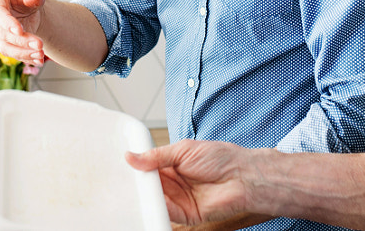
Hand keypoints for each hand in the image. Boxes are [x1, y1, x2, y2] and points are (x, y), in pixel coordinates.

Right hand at [0, 0, 47, 64]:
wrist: (29, 7)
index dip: (7, 23)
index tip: (20, 31)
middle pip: (1, 32)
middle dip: (21, 40)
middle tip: (40, 44)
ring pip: (4, 46)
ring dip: (23, 52)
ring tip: (40, 54)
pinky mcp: (0, 42)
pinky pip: (10, 53)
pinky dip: (24, 57)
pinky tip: (37, 59)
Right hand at [126, 140, 254, 225]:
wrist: (242, 175)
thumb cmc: (221, 158)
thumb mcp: (183, 149)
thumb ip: (157, 155)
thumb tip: (132, 157)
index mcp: (172, 166)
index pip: (148, 169)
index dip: (136, 168)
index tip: (121, 165)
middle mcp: (174, 184)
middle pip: (149, 186)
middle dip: (137, 183)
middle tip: (121, 178)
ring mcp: (179, 200)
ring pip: (154, 201)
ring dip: (144, 196)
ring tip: (133, 187)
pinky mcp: (185, 215)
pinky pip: (165, 214)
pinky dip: (155, 209)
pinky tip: (148, 201)